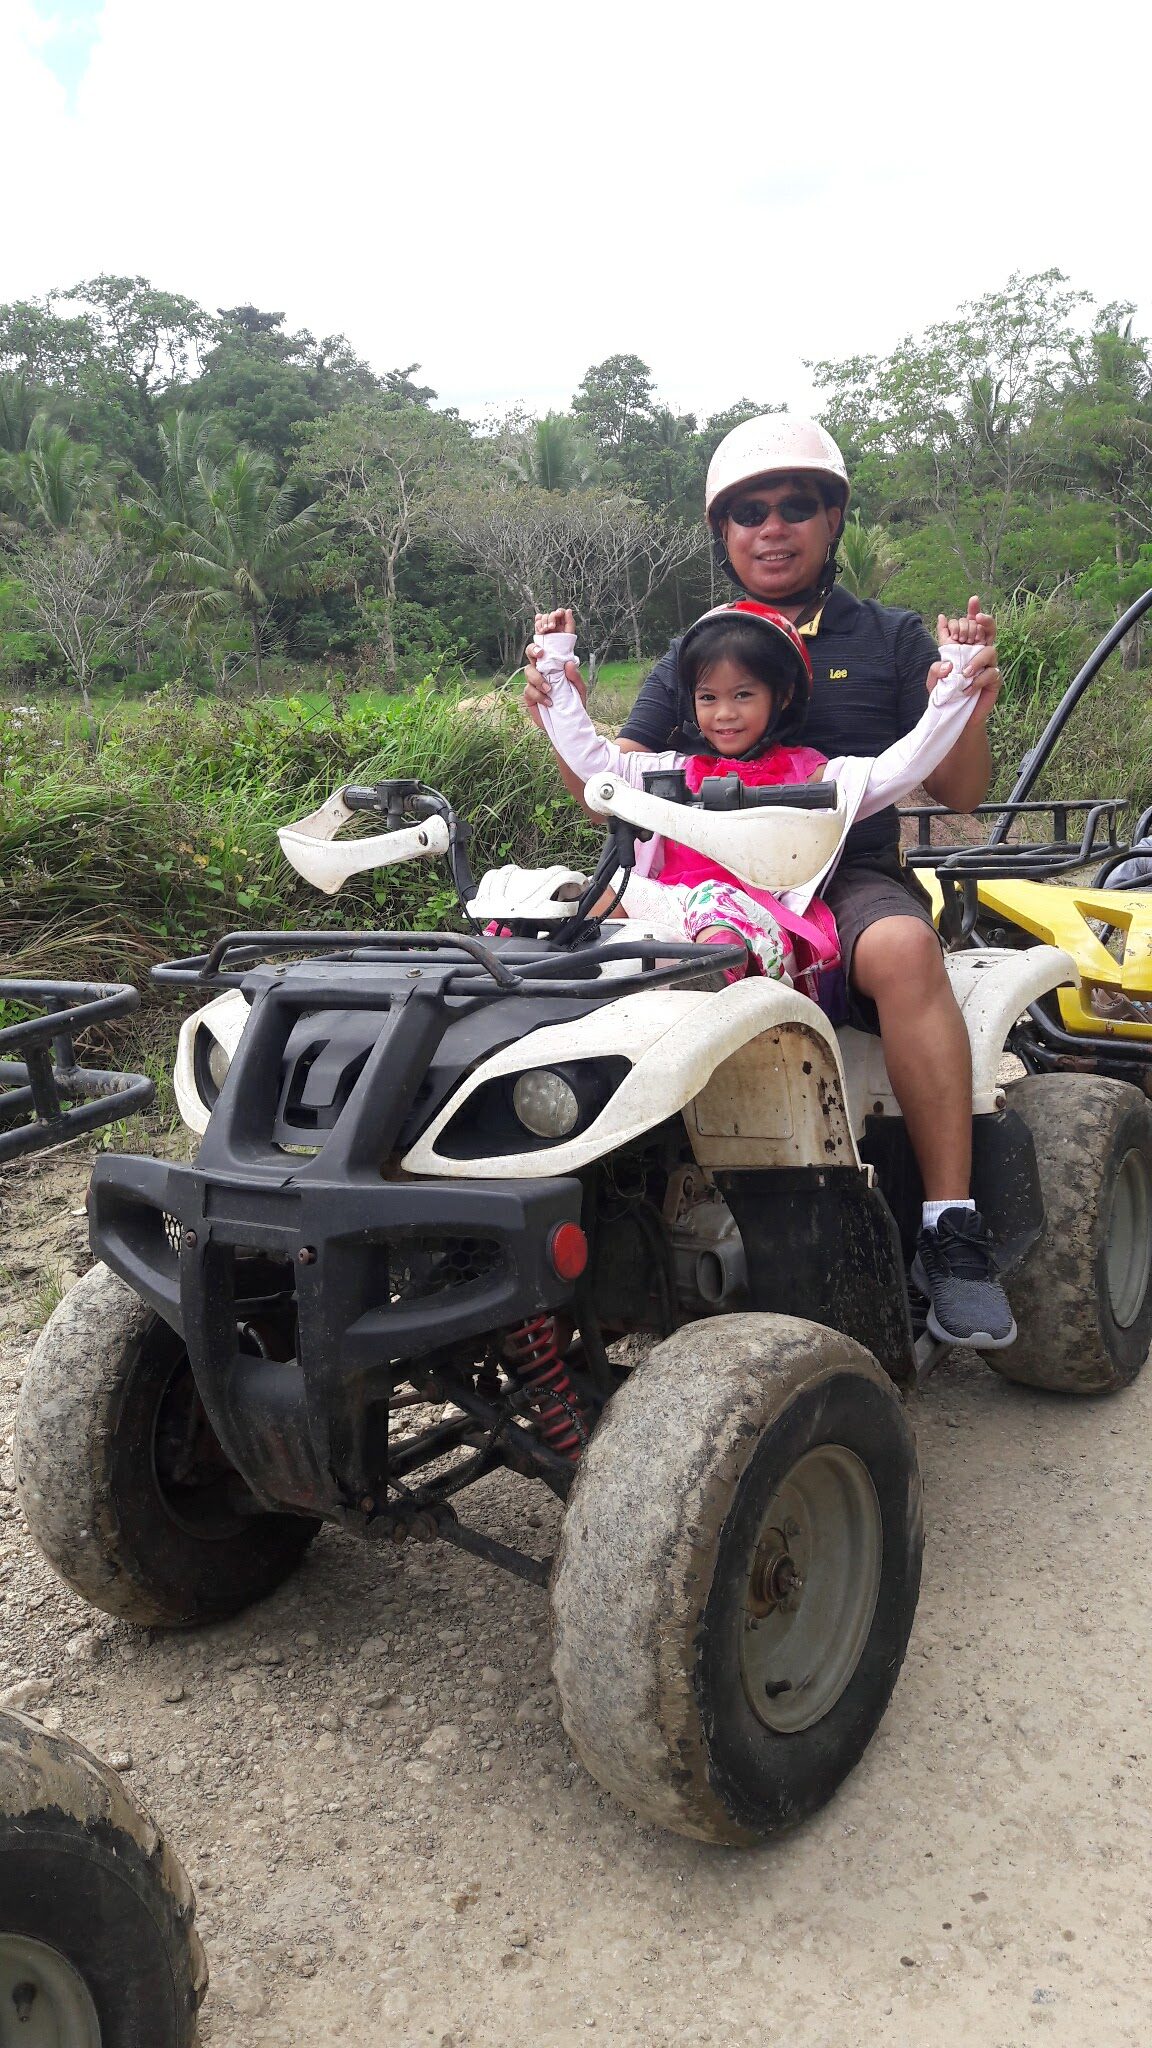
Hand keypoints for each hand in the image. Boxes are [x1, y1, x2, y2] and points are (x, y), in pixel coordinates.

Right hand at [522, 606, 584, 728]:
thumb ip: (576, 677)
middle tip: (541, 654)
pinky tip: (549, 701)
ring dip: (538, 679)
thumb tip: (569, 663)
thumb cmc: (574, 704)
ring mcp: (534, 681)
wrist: (568, 725)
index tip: (561, 613)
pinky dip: (539, 695)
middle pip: (533, 650)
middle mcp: (544, 669)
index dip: (556, 626)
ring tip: (550, 689)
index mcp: (557, 663)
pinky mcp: (529, 695)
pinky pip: (529, 689)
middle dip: (534, 648)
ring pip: (529, 670)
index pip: (554, 642)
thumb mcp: (580, 690)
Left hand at [929, 596, 999, 723]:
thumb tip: (945, 661)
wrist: (954, 717)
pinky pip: (991, 672)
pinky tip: (968, 688)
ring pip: (990, 650)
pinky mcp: (995, 680)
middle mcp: (978, 652)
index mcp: (964, 647)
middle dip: (980, 624)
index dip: (973, 611)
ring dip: (976, 660)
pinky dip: (978, 680)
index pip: (971, 625)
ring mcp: (988, 665)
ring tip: (964, 673)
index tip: (973, 600)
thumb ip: (935, 668)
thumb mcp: (934, 680)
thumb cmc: (945, 695)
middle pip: (988, 628)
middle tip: (970, 631)